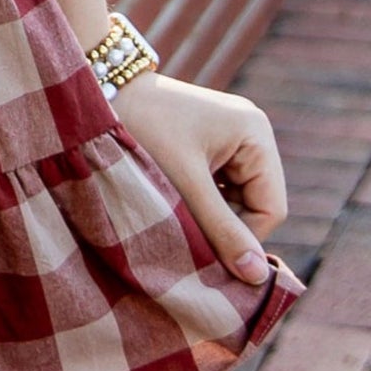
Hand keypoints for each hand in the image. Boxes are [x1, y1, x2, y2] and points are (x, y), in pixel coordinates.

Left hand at [112, 69, 285, 288]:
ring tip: (175, 211)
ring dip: (209, 215)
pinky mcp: (212, 146)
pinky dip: (200, 203)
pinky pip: (220, 190)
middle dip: (224, 225)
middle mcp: (252, 133)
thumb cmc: (144, 131)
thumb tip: (258, 277)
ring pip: (236, 201)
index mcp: (256, 133)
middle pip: (256, 205)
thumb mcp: (185, 185)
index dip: (242, 237)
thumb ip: (221, 230)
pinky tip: (173, 199)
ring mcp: (233, 138)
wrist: (100, 94)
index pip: (271, 209)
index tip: (204, 248)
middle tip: (185, 230)